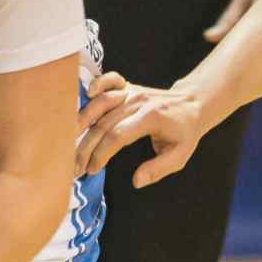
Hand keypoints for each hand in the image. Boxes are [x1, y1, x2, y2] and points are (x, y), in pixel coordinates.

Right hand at [76, 72, 204, 187]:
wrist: (193, 104)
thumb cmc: (184, 132)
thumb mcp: (179, 156)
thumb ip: (158, 169)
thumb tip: (136, 181)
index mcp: (149, 118)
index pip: (116, 136)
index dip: (100, 154)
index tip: (92, 170)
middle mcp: (137, 102)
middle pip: (102, 123)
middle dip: (85, 147)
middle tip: (75, 167)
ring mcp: (132, 91)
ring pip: (100, 103)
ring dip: (81, 121)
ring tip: (68, 140)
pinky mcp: (128, 86)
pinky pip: (110, 80)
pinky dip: (98, 83)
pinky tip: (87, 92)